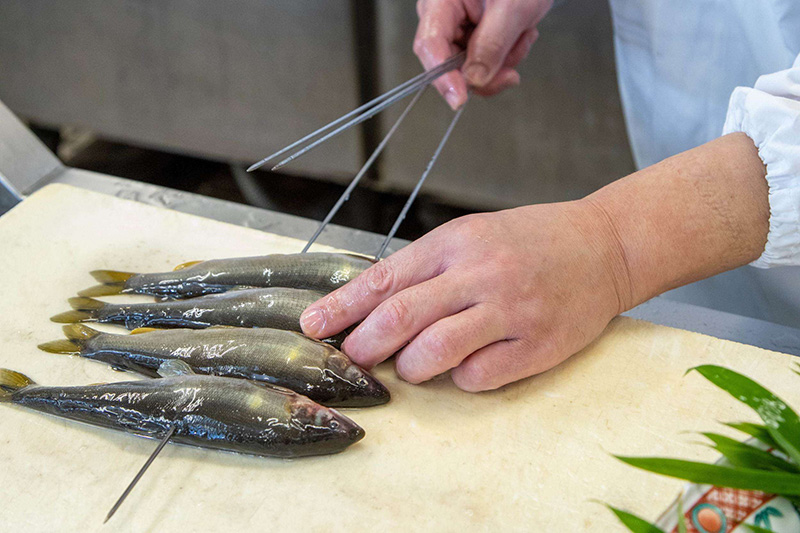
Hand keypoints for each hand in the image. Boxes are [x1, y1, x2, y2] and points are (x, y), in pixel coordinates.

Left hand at [300, 200, 631, 390]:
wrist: (605, 246)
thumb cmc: (530, 241)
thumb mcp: (472, 235)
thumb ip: (426, 267)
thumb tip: (370, 306)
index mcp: (457, 242)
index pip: (385, 278)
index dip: (342, 307)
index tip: (312, 326)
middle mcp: (481, 274)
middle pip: (401, 317)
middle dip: (364, 346)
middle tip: (350, 360)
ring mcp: (511, 310)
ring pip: (435, 352)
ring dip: (410, 368)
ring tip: (409, 367)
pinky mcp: (538, 345)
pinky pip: (480, 376)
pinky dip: (460, 379)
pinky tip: (464, 368)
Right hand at [414, 0, 553, 108]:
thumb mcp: (512, 6)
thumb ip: (492, 42)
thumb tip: (473, 79)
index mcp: (440, 1)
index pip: (430, 45)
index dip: (443, 76)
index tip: (460, 99)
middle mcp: (443, 18)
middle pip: (449, 64)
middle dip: (485, 74)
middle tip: (511, 74)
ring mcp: (458, 31)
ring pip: (470, 70)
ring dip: (502, 64)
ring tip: (523, 36)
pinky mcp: (473, 40)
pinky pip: (484, 66)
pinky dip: (506, 58)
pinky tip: (521, 36)